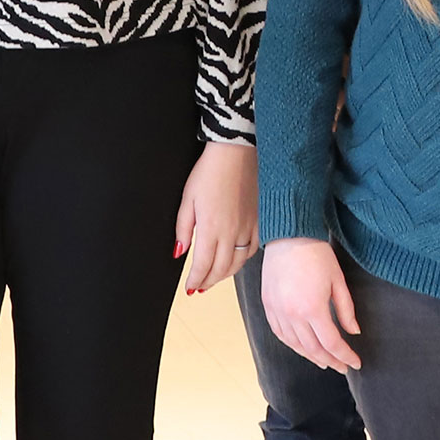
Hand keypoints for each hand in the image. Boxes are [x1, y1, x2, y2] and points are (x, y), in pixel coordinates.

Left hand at [175, 142, 258, 295]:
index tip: (190, 287)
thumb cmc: (211, 172)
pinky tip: (235, 259)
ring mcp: (249, 228)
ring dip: (225, 274)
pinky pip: (252, 249)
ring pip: (238, 263)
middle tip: (200, 287)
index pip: (203, 266)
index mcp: (211, 228)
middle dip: (208, 282)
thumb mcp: (188, 199)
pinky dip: (242, 260)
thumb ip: (183, 228)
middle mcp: (232, 232)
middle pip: (221, 270)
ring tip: (215, 277)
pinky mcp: (260, 221)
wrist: (237, 153)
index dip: (196, 280)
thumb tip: (179, 251)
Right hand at [261, 236, 360, 371]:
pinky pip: (280, 334)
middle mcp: (293, 315)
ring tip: (324, 361)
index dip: (345, 356)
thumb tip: (353, 331)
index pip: (332, 343)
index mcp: (313, 309)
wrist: (289, 236)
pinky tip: (302, 347)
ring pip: (295, 345)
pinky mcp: (268, 306)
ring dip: (311, 356)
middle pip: (313, 349)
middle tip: (342, 366)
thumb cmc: (317, 255)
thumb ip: (346, 310)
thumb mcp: (338, 281)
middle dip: (330, 360)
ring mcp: (277, 312)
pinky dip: (292, 344)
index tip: (355, 363)